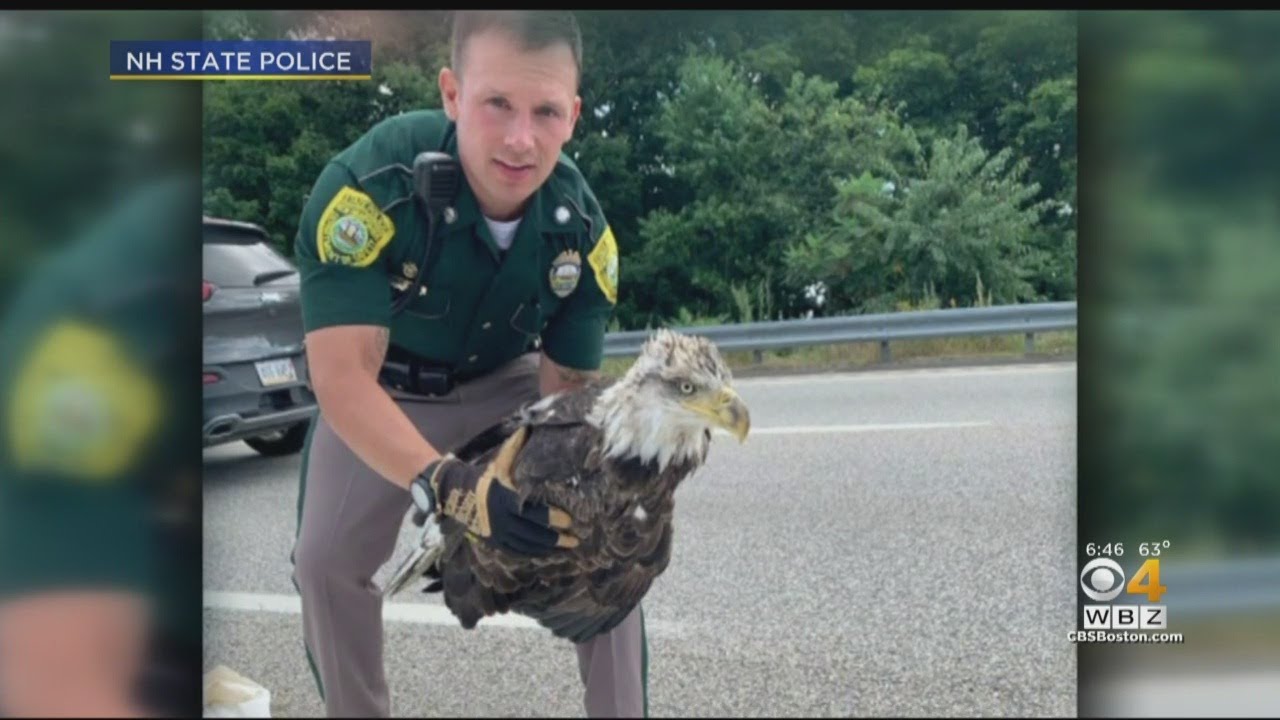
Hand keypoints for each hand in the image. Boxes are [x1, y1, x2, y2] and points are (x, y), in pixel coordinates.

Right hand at [411, 454, 577, 555]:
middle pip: (534, 534)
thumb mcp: (500, 461)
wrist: (457, 494)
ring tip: (567, 548)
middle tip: (575, 540)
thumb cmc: (486, 476)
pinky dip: (534, 553)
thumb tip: (528, 427)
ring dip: (548, 549)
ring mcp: (497, 534)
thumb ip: (515, 448)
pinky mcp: (494, 543)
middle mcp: (502, 520)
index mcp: (506, 500)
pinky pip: (517, 552)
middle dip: (556, 538)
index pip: (534, 513)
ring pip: (527, 546)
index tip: (570, 520)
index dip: (552, 518)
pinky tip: (548, 552)